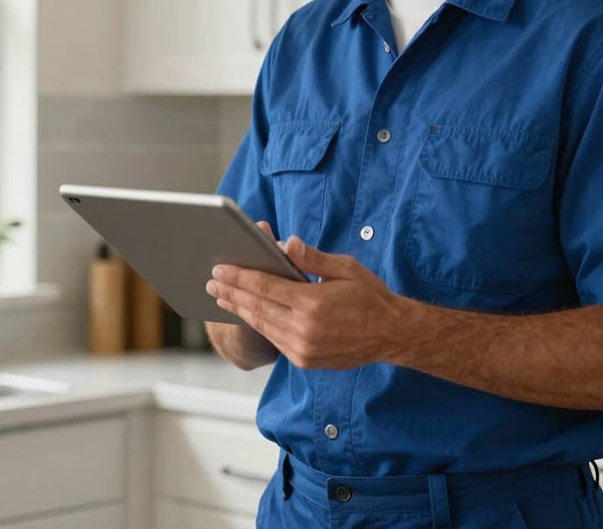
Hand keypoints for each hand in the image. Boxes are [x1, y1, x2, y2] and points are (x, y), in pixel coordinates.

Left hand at [206, 235, 404, 368]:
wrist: (391, 334)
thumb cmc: (370, 296)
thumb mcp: (345, 268)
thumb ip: (312, 258)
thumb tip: (285, 243)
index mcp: (313, 303)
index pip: (266, 287)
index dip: (240, 277)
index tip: (220, 268)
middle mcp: (304, 329)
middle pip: (257, 307)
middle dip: (231, 292)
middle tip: (211, 281)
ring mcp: (303, 348)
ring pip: (262, 325)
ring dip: (239, 309)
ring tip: (221, 296)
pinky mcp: (305, 360)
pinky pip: (274, 338)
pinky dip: (257, 324)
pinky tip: (247, 314)